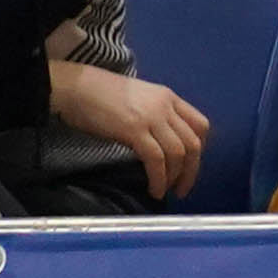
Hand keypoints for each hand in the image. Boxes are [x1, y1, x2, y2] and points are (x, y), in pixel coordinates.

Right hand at [52, 59, 208, 200]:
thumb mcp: (139, 98)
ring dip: (175, 177)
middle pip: (193, 143)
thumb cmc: (101, 94)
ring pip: (177, 153)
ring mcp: (152, 117)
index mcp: (169, 97)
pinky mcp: (135, 129)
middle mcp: (166, 106)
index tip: (190, 165)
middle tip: (182, 188)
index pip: (200, 125)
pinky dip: (159, 178)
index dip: (199, 149)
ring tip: (164, 190)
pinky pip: (156, 159)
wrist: (77, 86)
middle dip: (191, 170)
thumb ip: (155, 115)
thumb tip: (161, 142)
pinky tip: (154, 189)